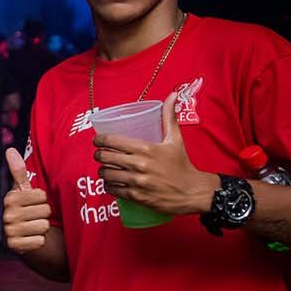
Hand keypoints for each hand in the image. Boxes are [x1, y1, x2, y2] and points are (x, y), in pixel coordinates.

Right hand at [3, 147, 51, 253]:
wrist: (20, 239)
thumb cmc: (25, 211)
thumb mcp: (23, 191)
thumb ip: (18, 171)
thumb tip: (10, 149)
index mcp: (10, 198)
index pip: (42, 196)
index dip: (42, 201)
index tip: (33, 205)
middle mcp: (7, 214)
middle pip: (45, 211)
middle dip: (43, 215)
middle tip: (34, 218)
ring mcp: (10, 231)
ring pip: (43, 226)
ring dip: (42, 229)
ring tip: (33, 228)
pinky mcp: (14, 246)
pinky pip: (39, 241)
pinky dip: (39, 241)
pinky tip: (31, 240)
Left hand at [93, 93, 218, 215]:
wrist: (192, 192)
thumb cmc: (181, 164)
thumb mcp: (175, 139)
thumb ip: (169, 117)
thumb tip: (172, 94)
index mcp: (146, 148)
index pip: (111, 141)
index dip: (99, 140)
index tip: (97, 140)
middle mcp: (139, 165)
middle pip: (104, 157)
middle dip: (98, 155)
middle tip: (100, 154)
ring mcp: (137, 181)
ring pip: (106, 174)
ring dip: (102, 171)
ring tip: (105, 168)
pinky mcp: (136, 196)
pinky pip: (112, 190)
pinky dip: (109, 185)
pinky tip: (111, 182)